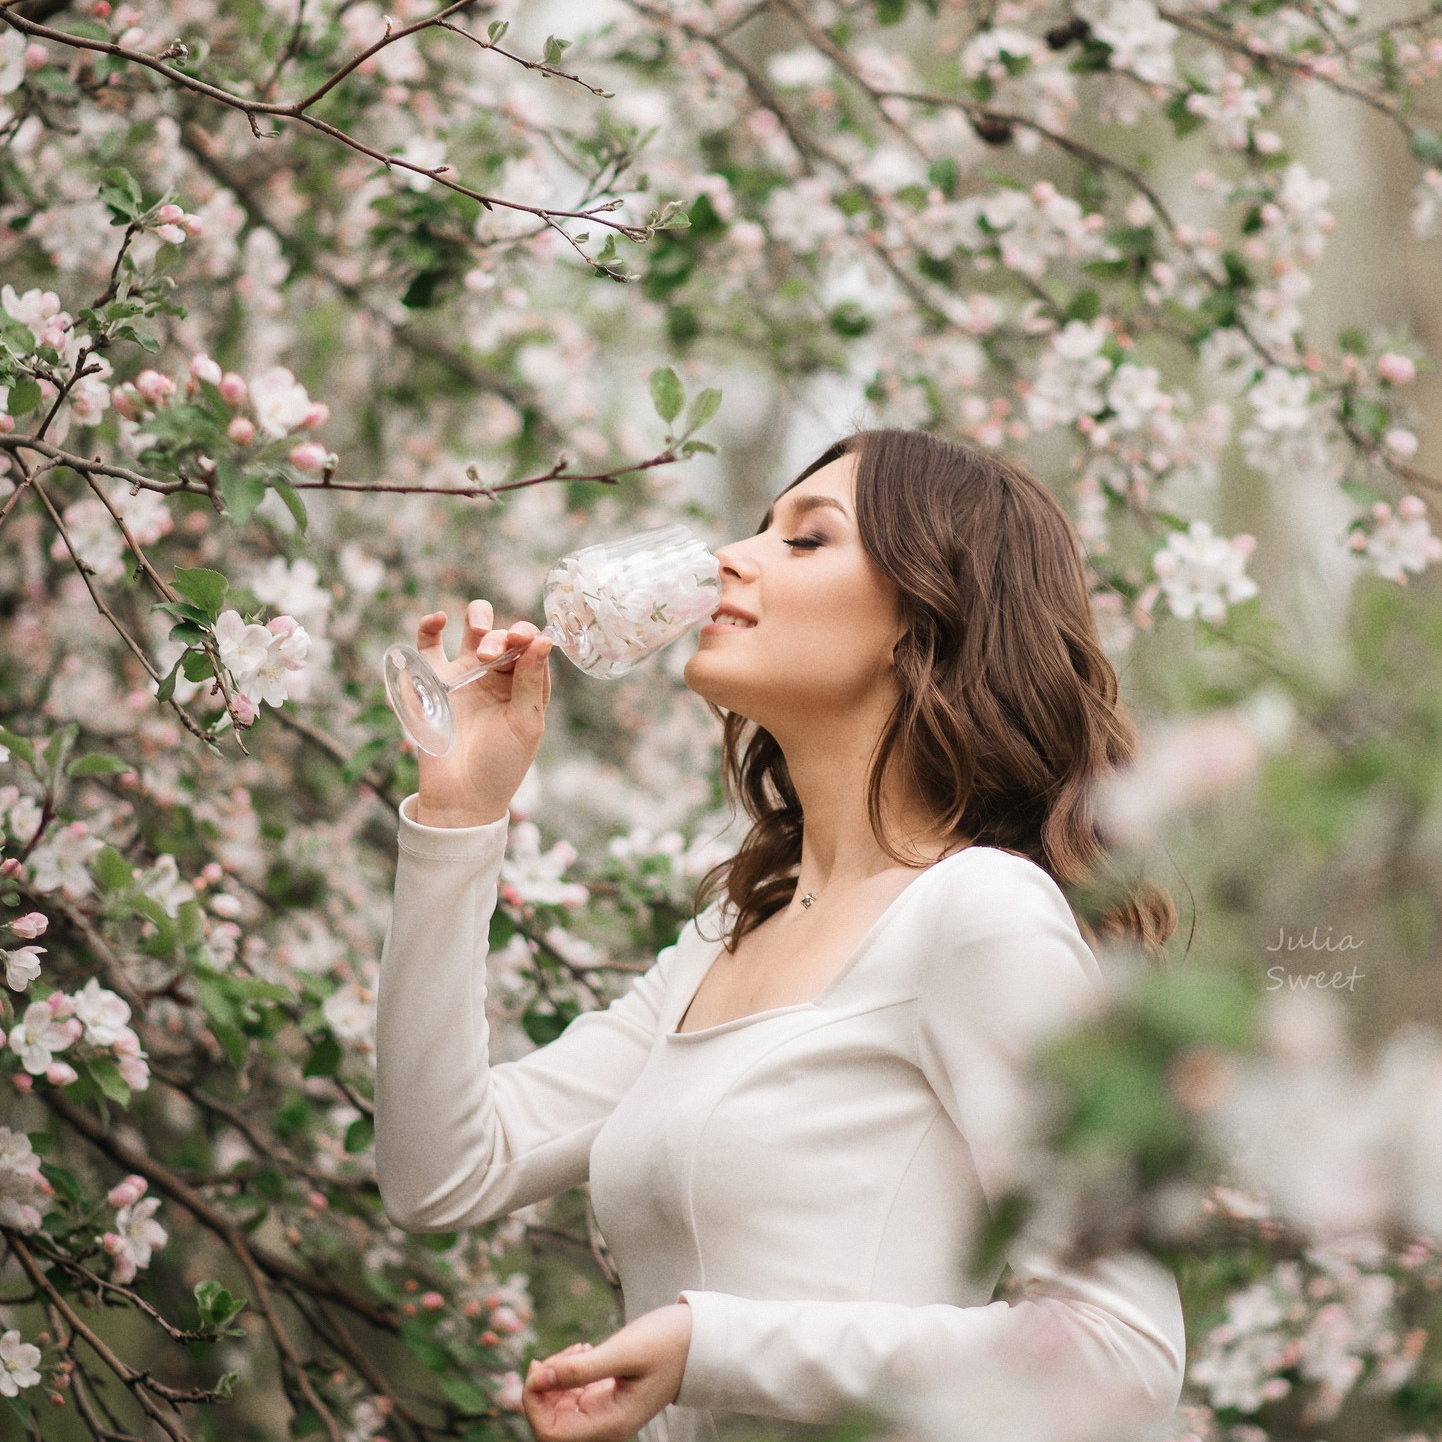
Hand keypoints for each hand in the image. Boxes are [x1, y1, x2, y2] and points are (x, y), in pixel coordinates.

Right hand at [412, 599, 552, 827]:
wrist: (460, 798)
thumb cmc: (501, 766)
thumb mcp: (525, 724)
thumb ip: (532, 681)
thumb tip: (544, 640)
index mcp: (524, 686)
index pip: (530, 648)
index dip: (528, 636)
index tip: (524, 637)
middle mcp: (496, 678)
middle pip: (503, 636)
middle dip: (501, 635)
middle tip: (491, 651)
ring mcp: (464, 677)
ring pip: (471, 632)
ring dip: (477, 620)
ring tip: (479, 631)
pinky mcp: (433, 683)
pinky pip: (429, 648)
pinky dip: (430, 628)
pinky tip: (437, 619)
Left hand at [522, 1302, 692, 1441]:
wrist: (699, 1340)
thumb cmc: (669, 1344)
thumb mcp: (625, 1351)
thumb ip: (581, 1368)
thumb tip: (538, 1377)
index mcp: (610, 1424)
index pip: (551, 1433)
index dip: (534, 1403)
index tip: (540, 1366)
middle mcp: (604, 1425)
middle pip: (550, 1422)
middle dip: (544, 1388)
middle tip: (563, 1352)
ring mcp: (604, 1412)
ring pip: (558, 1406)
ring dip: (556, 1377)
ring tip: (579, 1348)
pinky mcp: (605, 1396)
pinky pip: (572, 1394)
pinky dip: (568, 1372)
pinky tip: (584, 1350)